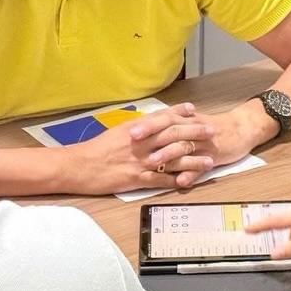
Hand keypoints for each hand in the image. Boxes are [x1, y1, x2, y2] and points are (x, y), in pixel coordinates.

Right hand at [69, 103, 215, 193]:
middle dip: (195, 132)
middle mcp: (141, 143)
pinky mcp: (138, 179)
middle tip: (211, 130)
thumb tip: (151, 124)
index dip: (179, 112)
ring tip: (209, 159)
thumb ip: (137, 129)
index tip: (193, 109)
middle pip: (174, 135)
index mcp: (136, 129)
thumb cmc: (97, 149)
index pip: (162, 117)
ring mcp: (141, 162)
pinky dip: (178, 180)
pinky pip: (163, 180)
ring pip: (174, 159)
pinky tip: (191, 181)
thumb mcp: (117, 132)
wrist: (80, 167)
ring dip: (194, 159)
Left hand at [140, 101, 278, 186]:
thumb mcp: (192, 121)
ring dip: (168, 155)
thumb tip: (148, 128)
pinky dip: (191, 174)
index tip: (129, 129)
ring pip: (184, 148)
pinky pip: (200, 167)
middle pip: (170, 130)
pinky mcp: (214, 156)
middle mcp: (192, 130)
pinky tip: (181, 181)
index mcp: (185, 120)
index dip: (147, 123)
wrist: (242, 128)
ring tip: (152, 163)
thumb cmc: (213, 126)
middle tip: (133, 142)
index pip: (163, 118)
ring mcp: (203, 144)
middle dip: (151, 136)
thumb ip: (172, 124)